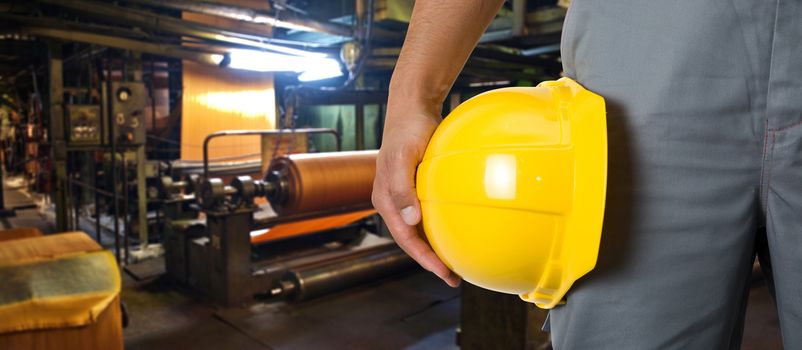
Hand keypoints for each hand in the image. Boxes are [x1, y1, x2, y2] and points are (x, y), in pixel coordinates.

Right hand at [372, 108, 460, 286]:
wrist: (412, 108)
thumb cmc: (407, 130)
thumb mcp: (403, 158)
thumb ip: (402, 189)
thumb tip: (411, 220)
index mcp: (385, 199)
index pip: (405, 238)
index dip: (424, 258)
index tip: (444, 272)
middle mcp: (392, 202)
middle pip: (411, 239)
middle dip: (430, 261)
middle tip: (453, 277)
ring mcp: (403, 195)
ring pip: (418, 230)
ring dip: (433, 247)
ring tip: (453, 262)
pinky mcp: (415, 187)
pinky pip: (426, 214)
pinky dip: (437, 228)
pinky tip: (453, 231)